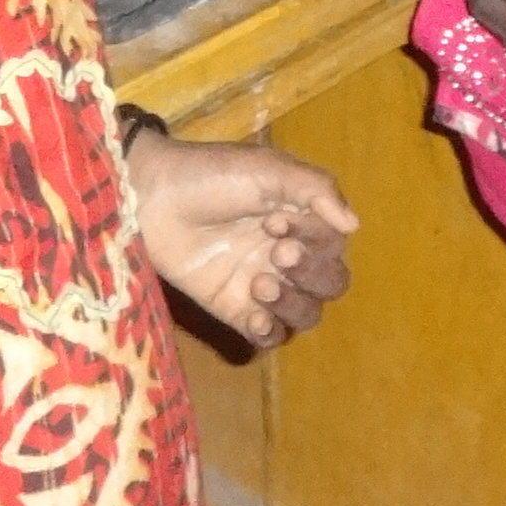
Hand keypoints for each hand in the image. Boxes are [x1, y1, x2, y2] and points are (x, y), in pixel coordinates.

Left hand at [124, 128, 359, 346]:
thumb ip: (316, 189)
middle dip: (313, 274)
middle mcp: (286, 255)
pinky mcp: (233, 308)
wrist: (152, 197)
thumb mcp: (268, 169)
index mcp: (299, 220)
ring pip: (306, 315)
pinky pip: (268, 336)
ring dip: (293, 305)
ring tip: (260, 283)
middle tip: (277, 254)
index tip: (276, 220)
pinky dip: (270, 332)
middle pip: (330, 284)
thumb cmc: (210, 175)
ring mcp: (260, 284)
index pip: (334, 246)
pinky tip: (255, 317)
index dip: (316, 241)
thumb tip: (354, 225)